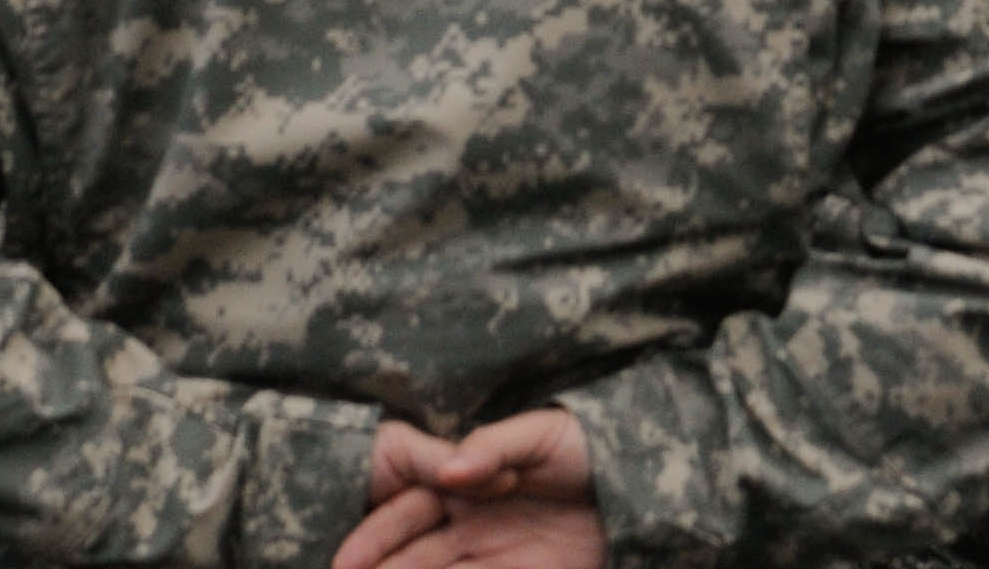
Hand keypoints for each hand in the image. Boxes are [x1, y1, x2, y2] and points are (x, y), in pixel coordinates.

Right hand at [338, 411, 602, 568]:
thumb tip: (450, 472)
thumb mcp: (544, 434)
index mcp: (464, 480)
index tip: (347, 558)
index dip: (375, 533)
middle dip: (376, 567)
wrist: (641, 487)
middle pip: (409, 552)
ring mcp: (487, 555)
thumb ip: (494, 446)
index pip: (406, 508)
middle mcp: (465, 521)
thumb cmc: (586, 448)